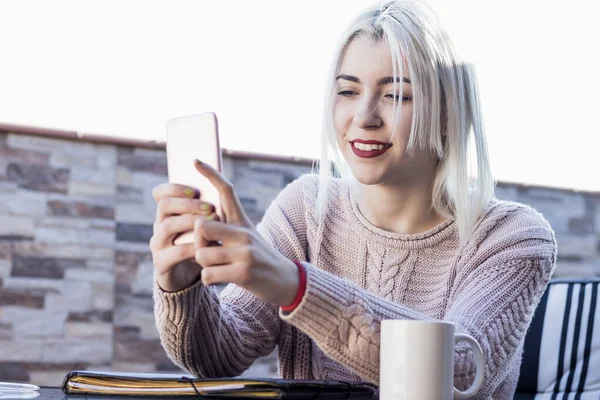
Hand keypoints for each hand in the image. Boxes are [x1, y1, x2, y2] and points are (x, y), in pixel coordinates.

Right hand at [150, 182, 219, 291]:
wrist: (189, 278)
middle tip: (209, 207)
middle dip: (188, 203)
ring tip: (212, 222)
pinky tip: (207, 245)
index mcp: (167, 214)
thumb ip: (206, 209)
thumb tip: (221, 189)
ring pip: (167, 226)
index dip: (175, 188)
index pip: (160, 193)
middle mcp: (159, 226)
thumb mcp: (202, 226)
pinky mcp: (161, 263)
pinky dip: (193, 246)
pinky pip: (175, 252)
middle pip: (164, 206)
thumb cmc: (200, 245)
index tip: (195, 190)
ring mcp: (158, 245)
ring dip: (191, 221)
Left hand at [192, 159, 299, 306]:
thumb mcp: (247, 236)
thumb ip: (226, 227)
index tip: (195, 160)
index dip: (210, 174)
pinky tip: (220, 279)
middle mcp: (244, 233)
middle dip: (196, 240)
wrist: (286, 281)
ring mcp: (245, 253)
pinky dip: (208, 279)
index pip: (226, 191)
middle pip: (202, 225)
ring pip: (201, 254)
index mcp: (243, 221)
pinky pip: (208, 274)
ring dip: (203, 264)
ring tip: (217, 267)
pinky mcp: (243, 273)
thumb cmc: (259, 258)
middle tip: (206, 249)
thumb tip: (199, 221)